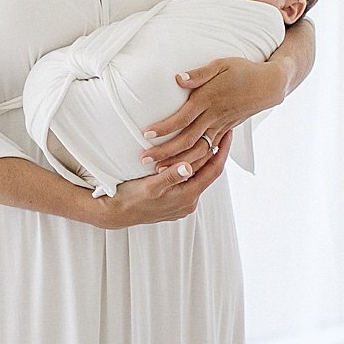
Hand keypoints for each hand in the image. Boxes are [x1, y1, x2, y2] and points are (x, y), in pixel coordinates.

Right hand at [95, 129, 231, 227]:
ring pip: (198, 177)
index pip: (213, 171)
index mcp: (187, 197)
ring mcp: (182, 204)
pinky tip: (189, 156)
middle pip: (208, 173)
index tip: (228, 132)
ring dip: (203, 159)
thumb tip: (189, 166)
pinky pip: (189, 182)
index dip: (222, 150)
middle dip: (215, 152)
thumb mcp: (150, 186)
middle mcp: (189, 202)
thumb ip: (170, 176)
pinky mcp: (175, 202)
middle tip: (221, 129)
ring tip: (208, 138)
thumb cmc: (130, 198)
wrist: (115, 214)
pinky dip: (191, 168)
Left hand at [138, 56, 283, 173]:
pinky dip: (196, 162)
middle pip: (187, 139)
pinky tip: (183, 170)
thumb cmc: (243, 71)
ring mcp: (220, 126)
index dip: (165, 127)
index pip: (183, 117)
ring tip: (159, 170)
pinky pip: (209, 151)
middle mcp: (214, 117)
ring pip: (198, 150)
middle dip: (165, 152)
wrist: (268, 85)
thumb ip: (199, 73)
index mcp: (209, 100)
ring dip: (178, 162)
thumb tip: (178, 78)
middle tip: (144, 159)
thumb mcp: (221, 64)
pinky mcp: (225, 131)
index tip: (146, 134)